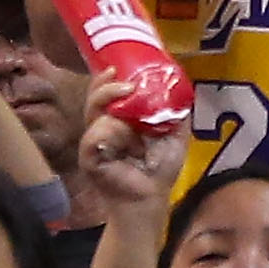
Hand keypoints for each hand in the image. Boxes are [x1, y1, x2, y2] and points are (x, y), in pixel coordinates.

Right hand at [76, 79, 189, 209]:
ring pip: (94, 113)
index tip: (116, 68)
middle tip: (127, 87)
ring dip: (116, 117)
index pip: (105, 93)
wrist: (150, 199)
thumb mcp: (174, 137)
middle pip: (93, 98)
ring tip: (133, 132)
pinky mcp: (88, 157)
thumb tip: (181, 88)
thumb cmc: (159, 170)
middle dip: (106, 88)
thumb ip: (176, 114)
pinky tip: (126, 145)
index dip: (107, 79)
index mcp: (118, 120)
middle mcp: (101, 128)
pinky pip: (94, 135)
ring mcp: (92, 142)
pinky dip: (111, 134)